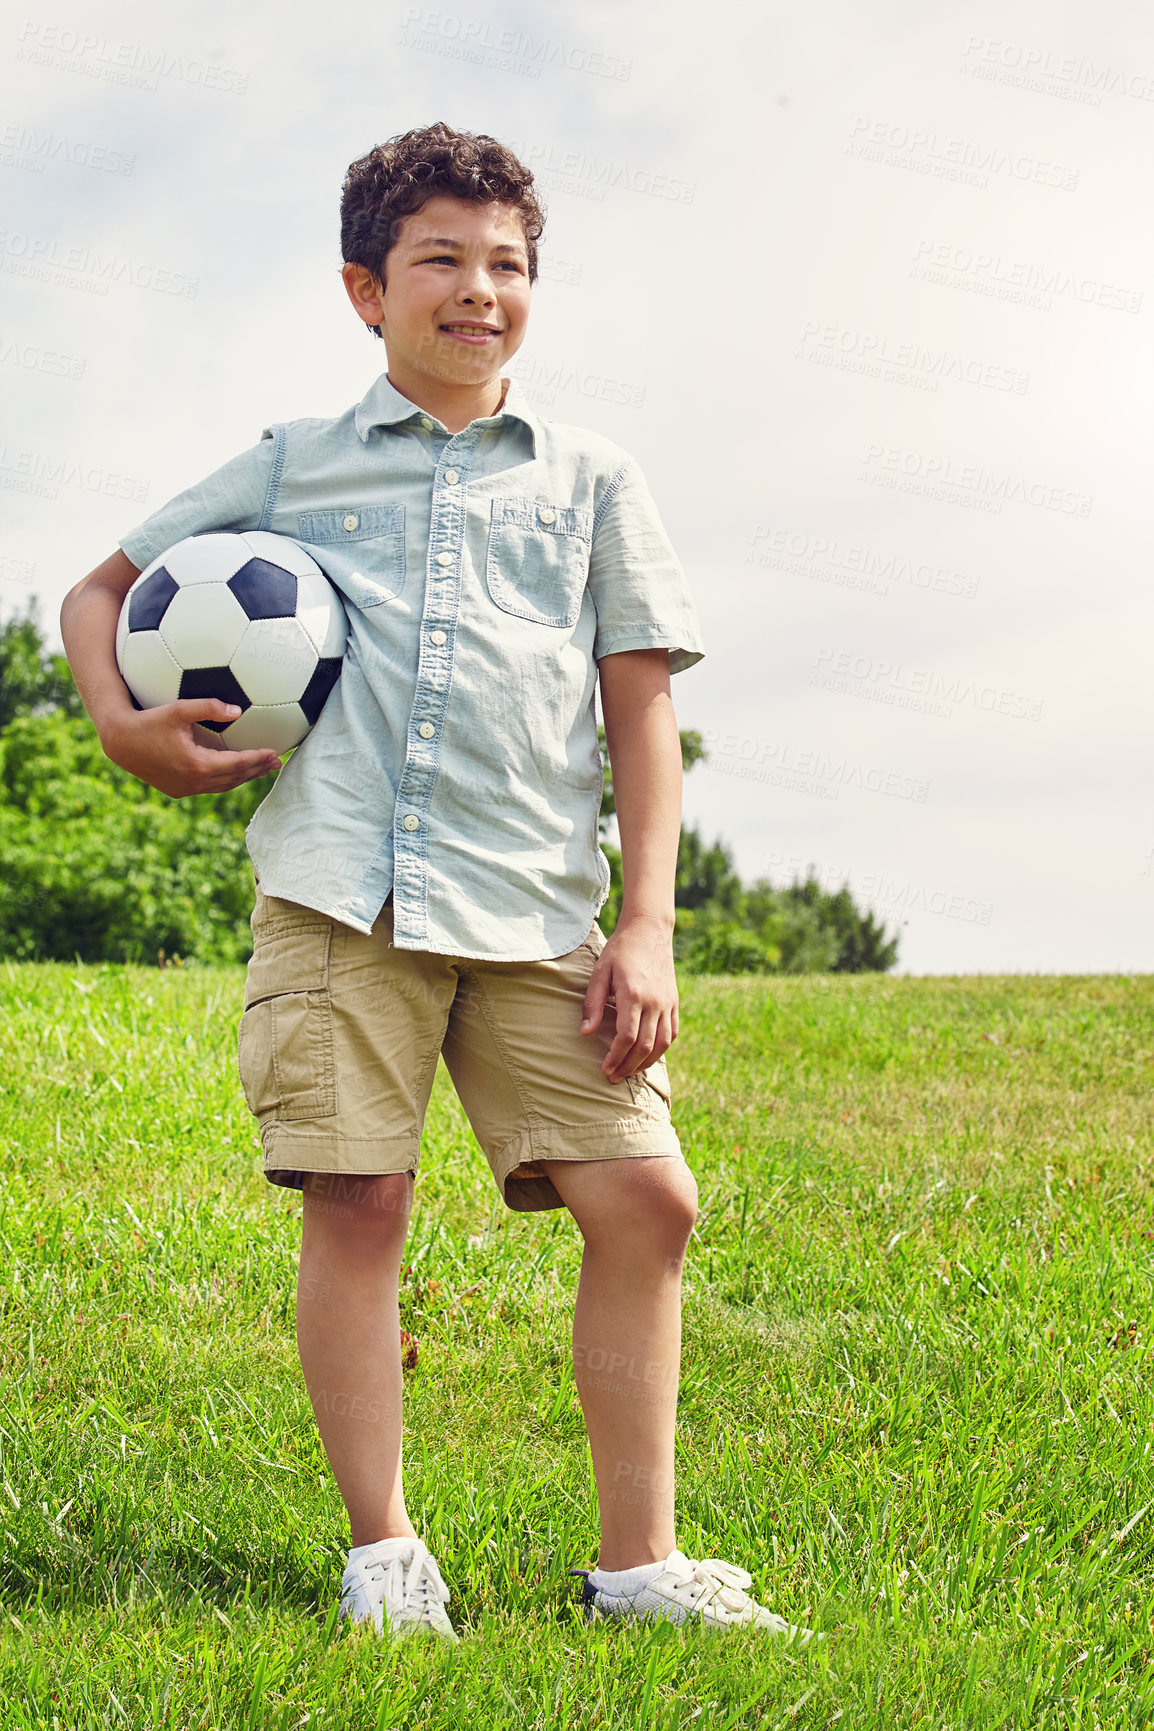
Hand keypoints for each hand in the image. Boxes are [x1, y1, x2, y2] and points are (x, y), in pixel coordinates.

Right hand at [102, 699, 281, 796]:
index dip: (257, 759)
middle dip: (257, 770)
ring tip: (261, 769)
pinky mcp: (177, 791)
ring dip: (243, 777)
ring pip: (223, 786)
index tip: (274, 752)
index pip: (237, 764)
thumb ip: (209, 707)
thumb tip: (237, 710)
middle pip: (234, 778)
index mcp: (197, 765)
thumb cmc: (149, 720)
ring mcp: (185, 789)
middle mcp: (193, 782)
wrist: (120, 741)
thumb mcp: (179, 709)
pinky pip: (209, 787)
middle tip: (276, 762)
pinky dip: (226, 780)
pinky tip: (234, 772)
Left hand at [580, 913, 678, 1082]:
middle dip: (628, 1066)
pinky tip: (648, 1055)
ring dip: (646, 1062)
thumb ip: (593, 1004)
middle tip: (613, 1078)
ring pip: (662, 1043)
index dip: (615, 1057)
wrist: (649, 930)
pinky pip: (672, 1032)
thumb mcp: (599, 973)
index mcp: (633, 994)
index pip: (626, 1037)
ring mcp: (668, 1002)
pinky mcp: (675, 1002)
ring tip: (630, 1071)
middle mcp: (654, 1002)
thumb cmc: (619, 950)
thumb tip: (585, 1033)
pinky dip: (661, 1048)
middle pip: (645, 1045)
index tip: (604, 1069)